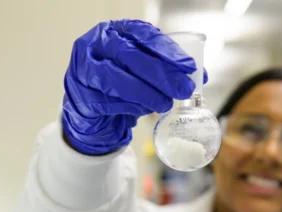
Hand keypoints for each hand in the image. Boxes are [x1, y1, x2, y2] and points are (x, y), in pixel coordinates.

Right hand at [62, 19, 207, 154]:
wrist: (91, 110)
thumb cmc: (119, 84)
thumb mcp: (141, 70)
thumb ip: (166, 68)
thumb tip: (200, 75)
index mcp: (113, 31)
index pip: (142, 35)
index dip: (167, 50)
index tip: (188, 66)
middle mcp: (94, 45)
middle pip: (129, 55)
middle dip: (161, 74)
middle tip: (183, 89)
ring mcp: (82, 70)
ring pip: (117, 79)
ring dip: (147, 93)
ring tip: (166, 103)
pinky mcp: (81, 96)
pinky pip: (109, 102)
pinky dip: (131, 107)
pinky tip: (145, 111)